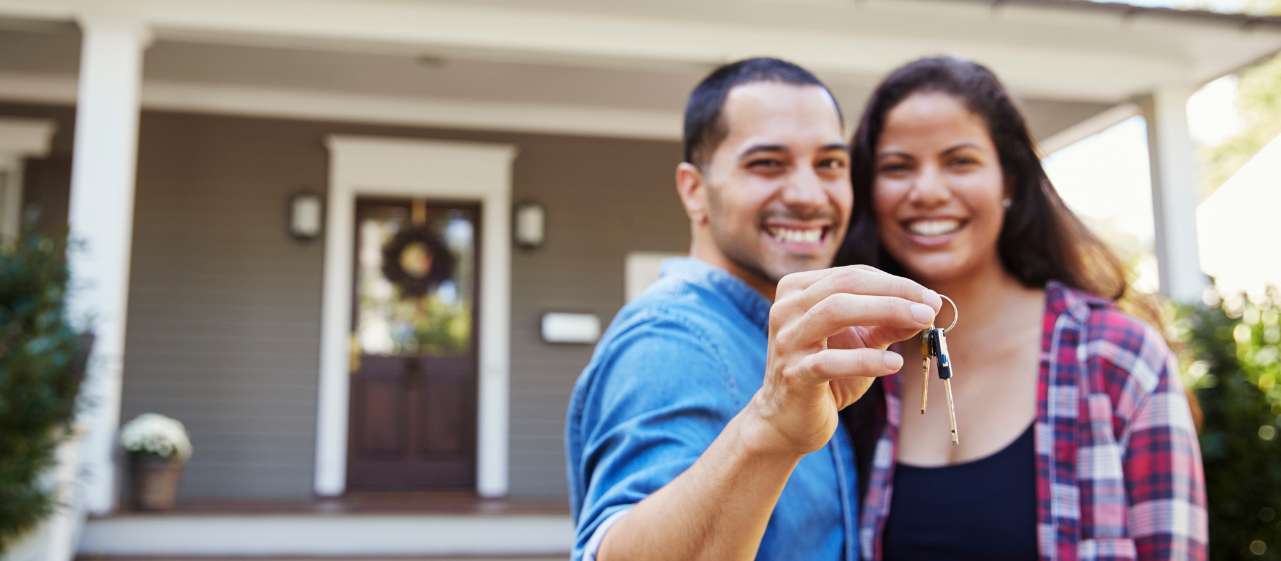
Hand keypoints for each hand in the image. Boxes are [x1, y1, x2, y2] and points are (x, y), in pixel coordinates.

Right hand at [745, 265, 940, 456]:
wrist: (788, 420)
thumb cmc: (826, 375)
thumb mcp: (860, 343)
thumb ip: (886, 324)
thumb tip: (926, 309)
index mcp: (798, 291)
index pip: (852, 274)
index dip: (895, 283)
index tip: (929, 298)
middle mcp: (786, 309)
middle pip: (845, 284)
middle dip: (895, 292)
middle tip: (931, 306)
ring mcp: (787, 341)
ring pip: (835, 311)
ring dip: (886, 311)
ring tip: (922, 321)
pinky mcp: (792, 375)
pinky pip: (829, 361)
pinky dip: (866, 360)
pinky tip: (894, 364)